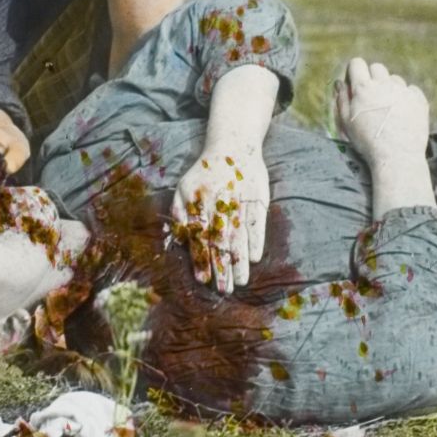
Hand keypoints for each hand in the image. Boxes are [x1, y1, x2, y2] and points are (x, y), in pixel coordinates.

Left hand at [169, 149, 268, 293]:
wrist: (233, 146)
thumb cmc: (204, 172)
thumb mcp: (183, 187)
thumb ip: (178, 212)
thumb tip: (178, 238)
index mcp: (198, 201)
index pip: (199, 236)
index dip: (200, 259)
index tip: (203, 280)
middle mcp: (219, 202)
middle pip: (220, 241)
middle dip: (222, 267)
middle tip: (224, 290)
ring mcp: (240, 201)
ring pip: (239, 236)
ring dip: (240, 261)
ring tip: (241, 282)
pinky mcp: (257, 198)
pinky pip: (257, 223)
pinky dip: (257, 241)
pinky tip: (256, 259)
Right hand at [333, 58, 430, 167]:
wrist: (397, 157)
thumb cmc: (368, 142)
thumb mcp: (347, 123)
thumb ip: (342, 99)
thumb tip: (340, 83)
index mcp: (363, 88)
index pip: (357, 64)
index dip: (355, 72)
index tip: (356, 83)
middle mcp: (384, 84)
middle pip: (377, 68)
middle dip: (372, 78)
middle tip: (372, 98)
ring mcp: (403, 90)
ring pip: (395, 79)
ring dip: (390, 89)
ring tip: (389, 110)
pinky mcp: (419, 99)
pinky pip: (411, 90)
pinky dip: (407, 98)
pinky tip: (403, 114)